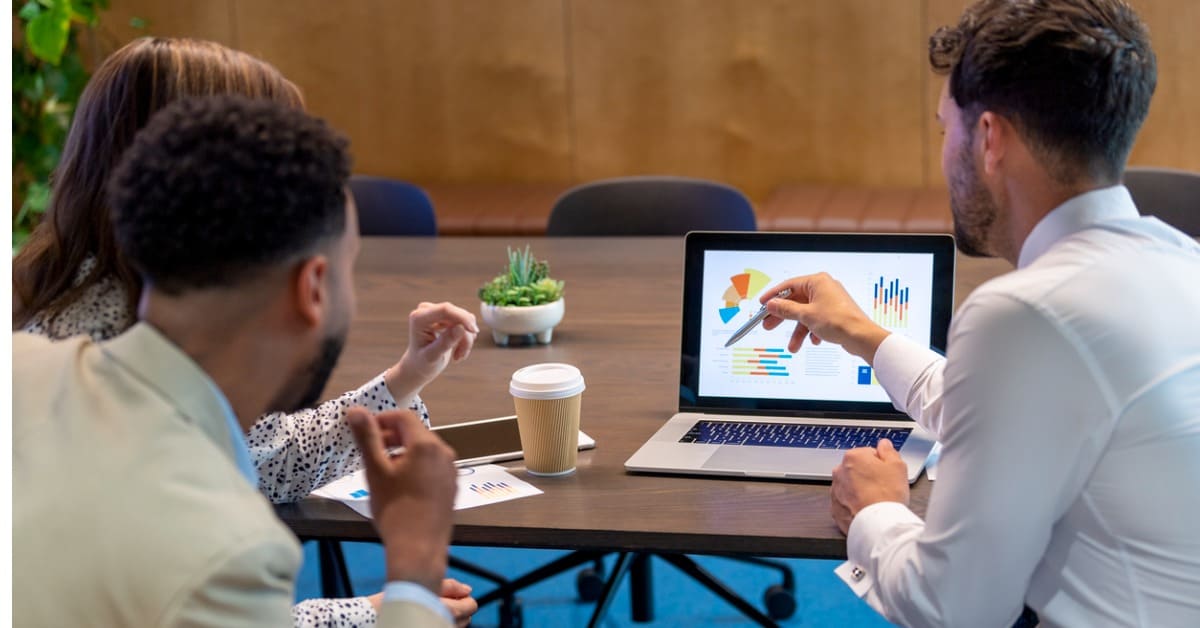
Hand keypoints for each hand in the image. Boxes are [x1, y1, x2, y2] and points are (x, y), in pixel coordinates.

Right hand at [346, 407, 457, 592]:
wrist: (418, 549)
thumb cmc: (394, 509)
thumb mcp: (375, 471)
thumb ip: (366, 437)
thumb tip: (355, 410)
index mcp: (426, 445)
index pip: (404, 417)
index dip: (382, 419)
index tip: (364, 430)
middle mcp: (444, 453)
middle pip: (416, 433)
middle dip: (392, 437)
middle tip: (370, 451)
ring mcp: (451, 471)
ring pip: (424, 452)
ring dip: (403, 453)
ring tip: (383, 471)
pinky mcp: (452, 488)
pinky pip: (432, 468)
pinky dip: (415, 468)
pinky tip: (400, 486)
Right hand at [365, 578, 475, 626]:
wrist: (375, 618)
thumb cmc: (399, 599)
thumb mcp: (425, 585)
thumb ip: (450, 586)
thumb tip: (467, 590)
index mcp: (448, 611)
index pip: (471, 606)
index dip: (465, 598)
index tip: (455, 594)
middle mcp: (444, 625)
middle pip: (466, 619)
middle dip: (459, 609)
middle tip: (441, 600)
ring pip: (455, 626)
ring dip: (449, 617)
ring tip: (431, 608)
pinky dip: (438, 623)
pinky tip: (426, 617)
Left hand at [386, 302, 478, 402]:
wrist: (419, 366)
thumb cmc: (422, 363)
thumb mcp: (432, 357)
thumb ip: (445, 342)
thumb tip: (461, 327)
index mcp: (418, 318)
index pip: (445, 309)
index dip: (462, 318)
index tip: (474, 332)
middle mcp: (427, 310)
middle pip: (457, 314)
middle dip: (465, 335)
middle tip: (461, 355)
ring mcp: (436, 312)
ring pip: (464, 319)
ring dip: (466, 339)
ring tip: (458, 356)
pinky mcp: (445, 316)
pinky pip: (465, 322)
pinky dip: (466, 338)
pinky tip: (458, 350)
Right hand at [759, 273, 888, 361]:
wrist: (861, 336)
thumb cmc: (838, 321)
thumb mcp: (805, 315)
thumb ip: (785, 309)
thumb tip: (771, 304)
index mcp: (817, 282)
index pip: (788, 285)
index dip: (774, 296)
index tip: (763, 305)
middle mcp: (824, 288)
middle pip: (795, 301)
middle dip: (783, 316)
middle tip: (768, 325)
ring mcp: (830, 301)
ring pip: (806, 314)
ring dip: (798, 331)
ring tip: (793, 346)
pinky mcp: (834, 313)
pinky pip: (816, 320)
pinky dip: (812, 331)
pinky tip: (814, 340)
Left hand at [830, 439, 909, 534]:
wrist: (879, 524)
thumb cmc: (887, 495)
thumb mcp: (897, 466)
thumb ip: (889, 451)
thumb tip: (884, 445)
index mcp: (853, 457)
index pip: (869, 454)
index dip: (881, 464)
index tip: (887, 473)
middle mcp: (839, 472)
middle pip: (858, 469)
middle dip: (869, 476)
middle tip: (884, 487)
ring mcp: (835, 491)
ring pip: (851, 486)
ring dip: (860, 490)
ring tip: (876, 500)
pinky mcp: (835, 509)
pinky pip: (846, 503)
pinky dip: (854, 505)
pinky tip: (867, 509)